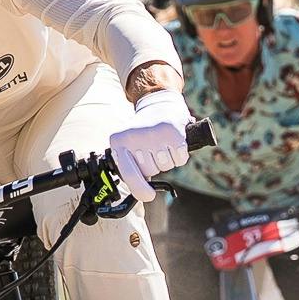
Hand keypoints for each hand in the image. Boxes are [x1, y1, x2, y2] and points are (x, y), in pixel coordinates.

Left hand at [109, 89, 191, 203]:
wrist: (159, 103)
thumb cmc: (143, 130)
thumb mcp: (128, 145)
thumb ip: (129, 166)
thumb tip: (143, 193)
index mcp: (119, 141)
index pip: (129, 173)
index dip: (140, 189)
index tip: (148, 196)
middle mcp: (135, 137)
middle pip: (150, 171)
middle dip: (154, 165)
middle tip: (152, 148)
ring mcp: (155, 134)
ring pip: (166, 166)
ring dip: (167, 160)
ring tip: (161, 143)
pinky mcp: (174, 133)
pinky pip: (180, 160)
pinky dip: (179, 155)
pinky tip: (173, 143)